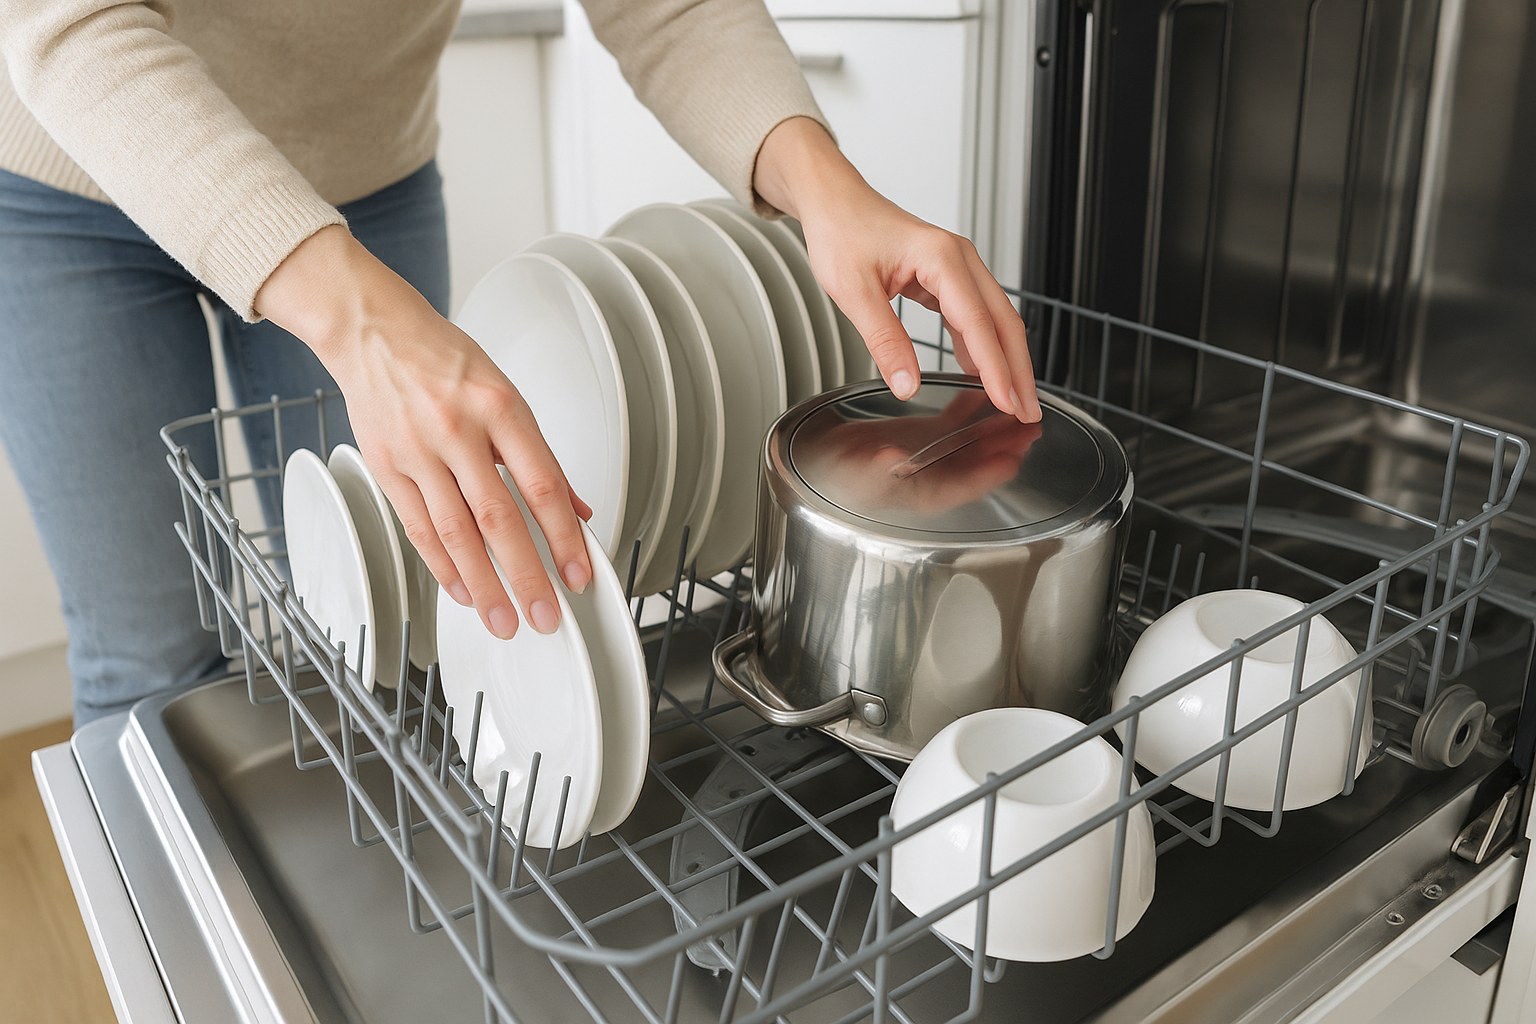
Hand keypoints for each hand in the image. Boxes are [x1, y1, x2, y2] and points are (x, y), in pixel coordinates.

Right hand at [255, 226, 592, 639]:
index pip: (542, 485)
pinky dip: (442, 566)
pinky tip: (462, 589)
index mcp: (500, 407)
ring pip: (456, 533)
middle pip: (499, 518)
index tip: (579, 573)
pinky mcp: (386, 466)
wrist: (372, 330)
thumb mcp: (506, 393)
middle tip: (545, 616)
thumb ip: (542, 456)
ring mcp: (418, 451)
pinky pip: (418, 528)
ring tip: (504, 619)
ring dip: (484, 585)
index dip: (564, 536)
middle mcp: (458, 430)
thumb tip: (578, 509)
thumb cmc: (443, 359)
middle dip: (526, 576)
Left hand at [753, 117, 1040, 422]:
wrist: (834, 202)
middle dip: (1018, 371)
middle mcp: (958, 260)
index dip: (996, 369)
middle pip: (1002, 322)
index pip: (978, 324)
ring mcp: (956, 267)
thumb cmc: (842, 232)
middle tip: (1028, 412)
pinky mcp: (947, 277)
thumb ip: (883, 339)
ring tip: (1013, 399)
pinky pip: (974, 316)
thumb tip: (906, 382)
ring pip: (995, 320)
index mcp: (941, 258)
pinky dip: (982, 346)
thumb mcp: (854, 291)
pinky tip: (982, 373)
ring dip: (1006, 360)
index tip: (1007, 402)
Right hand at [803, 390, 1040, 515]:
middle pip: (980, 462)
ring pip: (974, 440)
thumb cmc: (834, 476)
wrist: (820, 459)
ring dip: (998, 425)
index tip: (1011, 460)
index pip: (964, 486)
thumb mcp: (854, 474)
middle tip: (1031, 428)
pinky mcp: (925, 435)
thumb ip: (876, 469)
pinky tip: (984, 391)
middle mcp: (934, 474)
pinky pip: (956, 420)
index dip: (989, 475)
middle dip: (1007, 446)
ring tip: (1020, 410)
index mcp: (922, 491)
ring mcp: (932, 453)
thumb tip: (893, 461)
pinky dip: (971, 405)